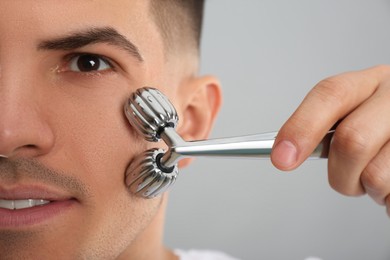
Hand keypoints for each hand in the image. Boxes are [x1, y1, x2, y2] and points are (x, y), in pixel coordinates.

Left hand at [271, 65, 389, 215]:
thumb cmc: (384, 128)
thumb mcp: (359, 114)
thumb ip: (323, 125)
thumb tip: (285, 152)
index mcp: (372, 83)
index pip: (331, 95)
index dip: (302, 127)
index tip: (282, 158)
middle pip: (351, 140)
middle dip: (340, 174)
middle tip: (347, 180)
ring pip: (375, 175)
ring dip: (369, 189)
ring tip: (381, 176)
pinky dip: (387, 199)